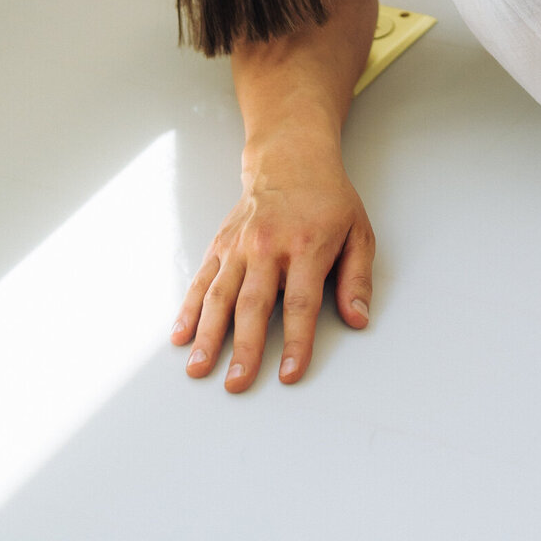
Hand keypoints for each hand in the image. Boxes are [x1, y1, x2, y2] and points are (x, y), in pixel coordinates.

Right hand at [170, 131, 373, 392]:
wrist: (291, 157)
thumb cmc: (328, 200)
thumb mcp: (358, 232)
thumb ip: (357, 278)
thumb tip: (358, 318)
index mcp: (307, 246)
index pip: (301, 303)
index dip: (297, 342)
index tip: (290, 374)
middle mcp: (268, 246)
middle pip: (254, 304)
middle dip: (245, 347)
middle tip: (236, 383)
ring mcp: (240, 245)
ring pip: (221, 295)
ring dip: (208, 334)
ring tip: (197, 368)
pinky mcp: (221, 244)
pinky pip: (202, 280)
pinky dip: (189, 309)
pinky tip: (181, 335)